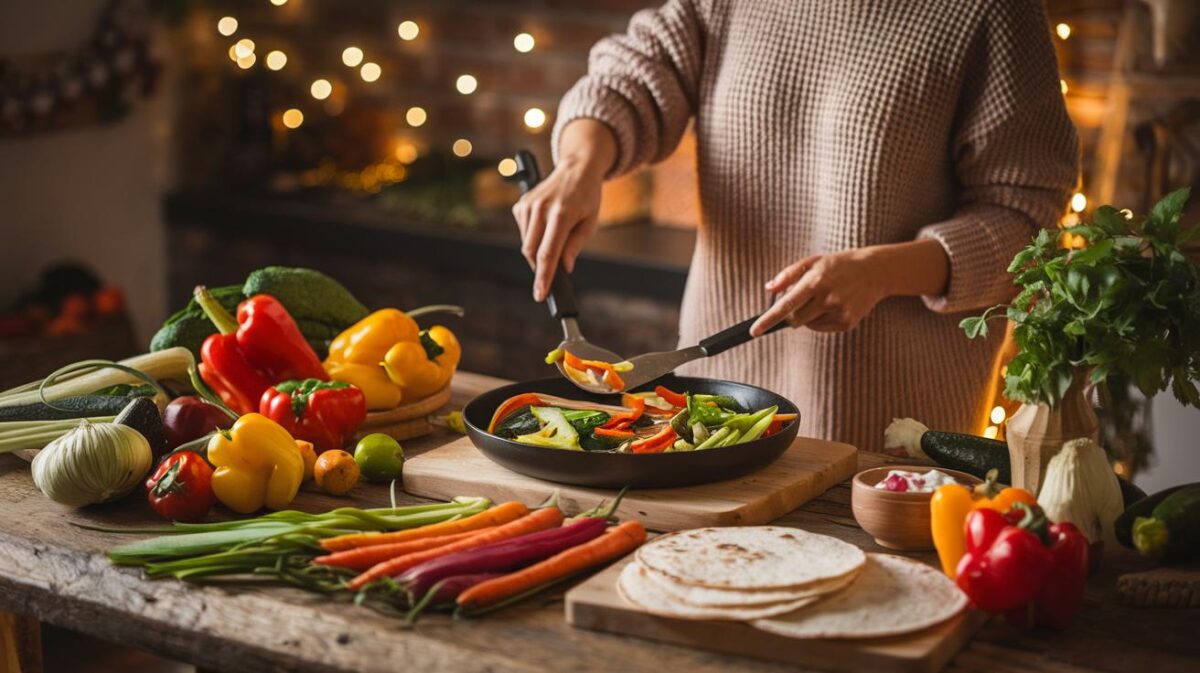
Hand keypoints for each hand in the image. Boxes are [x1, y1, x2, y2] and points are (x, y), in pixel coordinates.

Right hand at [512, 119, 614, 300]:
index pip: (548, 254)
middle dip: (539, 267)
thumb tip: (564, 268)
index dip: (543, 278)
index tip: (540, 294)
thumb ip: (575, 245)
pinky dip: (533, 237)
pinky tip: (546, 226)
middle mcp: (541, 209)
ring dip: (537, 251)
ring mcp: (528, 205)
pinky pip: (523, 231)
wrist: (576, 168)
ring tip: (556, 237)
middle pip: (531, 252)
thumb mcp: (590, 222)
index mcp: (561, 215)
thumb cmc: (587, 196)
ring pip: (526, 244)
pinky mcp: (521, 204)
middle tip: (552, 273)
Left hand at [750, 249, 888, 335]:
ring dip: (806, 315)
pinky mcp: (847, 323)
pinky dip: (819, 319)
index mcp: (816, 282)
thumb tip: (769, 289)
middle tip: (802, 299)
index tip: (754, 331)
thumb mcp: (812, 262)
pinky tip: (832, 305)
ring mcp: (839, 312)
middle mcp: (828, 299)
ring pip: (807, 324)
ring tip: (822, 298)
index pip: (786, 305)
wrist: (874, 271)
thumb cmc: (838, 264)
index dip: (768, 319)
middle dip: (790, 314)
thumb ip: (788, 275)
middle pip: (794, 319)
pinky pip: (821, 328)